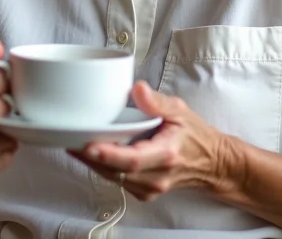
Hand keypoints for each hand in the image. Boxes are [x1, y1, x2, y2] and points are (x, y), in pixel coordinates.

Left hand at [71, 81, 225, 201]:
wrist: (211, 163)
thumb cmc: (194, 136)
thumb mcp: (180, 110)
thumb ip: (157, 101)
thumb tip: (137, 88)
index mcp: (166, 154)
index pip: (132, 160)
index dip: (108, 154)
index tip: (88, 145)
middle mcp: (157, 176)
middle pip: (116, 172)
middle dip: (90, 157)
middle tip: (69, 140)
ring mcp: (150, 188)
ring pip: (113, 178)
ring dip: (93, 163)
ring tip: (74, 143)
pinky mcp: (143, 192)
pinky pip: (117, 181)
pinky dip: (103, 168)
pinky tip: (92, 153)